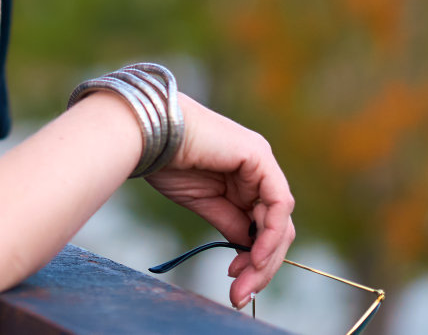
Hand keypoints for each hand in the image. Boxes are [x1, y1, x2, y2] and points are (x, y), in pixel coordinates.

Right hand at [144, 96, 296, 308]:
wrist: (147, 133)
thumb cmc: (166, 161)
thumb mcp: (203, 202)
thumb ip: (229, 222)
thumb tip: (249, 250)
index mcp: (243, 177)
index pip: (262, 224)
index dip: (254, 257)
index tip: (236, 281)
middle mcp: (257, 169)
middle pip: (274, 226)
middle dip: (261, 264)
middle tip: (241, 293)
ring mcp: (261, 162)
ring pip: (279, 219)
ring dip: (266, 256)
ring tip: (245, 281)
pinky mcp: (260, 157)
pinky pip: (277, 203)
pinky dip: (270, 233)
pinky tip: (256, 255)